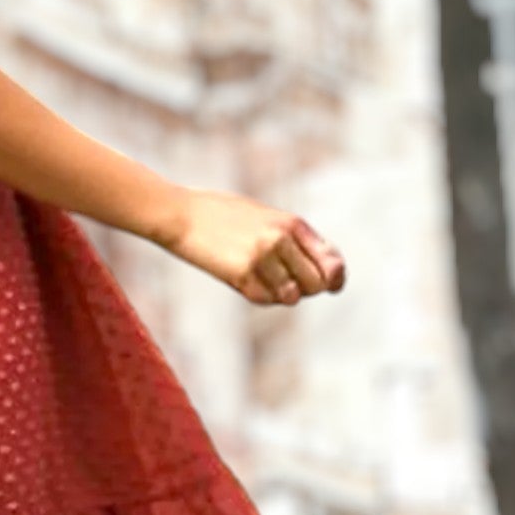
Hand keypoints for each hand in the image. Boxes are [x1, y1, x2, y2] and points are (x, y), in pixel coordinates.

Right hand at [155, 187, 345, 305]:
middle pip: (316, 283)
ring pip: (291, 295)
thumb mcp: (263, 217)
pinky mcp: (242, 273)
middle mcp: (281, 239)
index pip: (331, 260)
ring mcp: (263, 256)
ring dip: (279, 293)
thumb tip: (330, 272)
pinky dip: (258, 295)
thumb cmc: (220, 215)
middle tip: (282, 280)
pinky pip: (265, 299)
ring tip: (260, 278)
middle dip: (304, 288)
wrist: (179, 214)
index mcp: (291, 223)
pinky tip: (243, 279)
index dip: (334, 277)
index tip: (332, 285)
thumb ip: (293, 239)